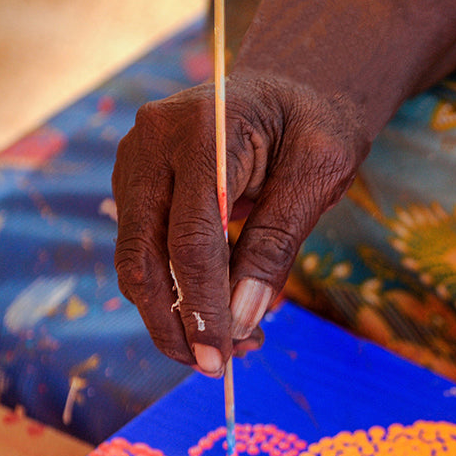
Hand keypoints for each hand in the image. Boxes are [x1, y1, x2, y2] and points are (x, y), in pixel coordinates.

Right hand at [113, 73, 368, 375]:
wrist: (295, 88)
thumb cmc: (316, 125)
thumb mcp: (320, 174)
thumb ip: (278, 243)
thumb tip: (243, 320)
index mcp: (202, 131)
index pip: (189, 238)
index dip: (204, 305)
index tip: (224, 356)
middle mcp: (151, 143)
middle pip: (144, 256)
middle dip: (179, 323)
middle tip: (220, 367)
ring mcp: (135, 163)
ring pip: (136, 261)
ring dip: (177, 314)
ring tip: (233, 346)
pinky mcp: (137, 186)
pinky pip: (147, 251)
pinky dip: (179, 290)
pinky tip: (223, 313)